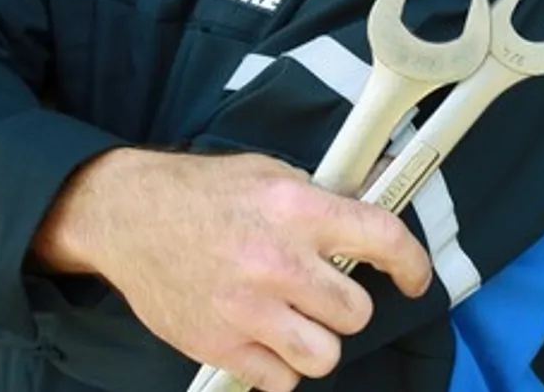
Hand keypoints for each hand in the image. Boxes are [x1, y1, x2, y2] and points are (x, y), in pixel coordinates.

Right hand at [33, 148, 432, 391]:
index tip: (415, 278)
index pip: (382, 240)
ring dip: (317, 340)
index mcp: (297, 209)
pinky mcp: (218, 343)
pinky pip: (280, 379)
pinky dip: (279, 365)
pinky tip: (266, 337)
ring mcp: (247, 308)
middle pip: (355, 311)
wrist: (128, 215)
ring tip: (297, 319)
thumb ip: (328, 194)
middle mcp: (277, 261)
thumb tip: (385, 183)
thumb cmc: (201, 193)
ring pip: (324, 355)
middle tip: (324, 291)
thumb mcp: (273, 173)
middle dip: (346, 303)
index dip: (412, 264)